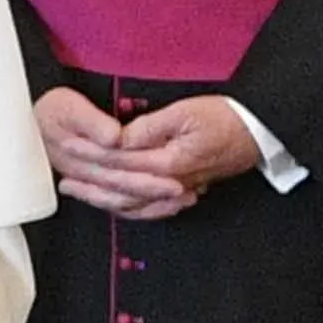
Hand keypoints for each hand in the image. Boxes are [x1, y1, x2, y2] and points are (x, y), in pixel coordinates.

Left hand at [39, 86, 264, 222]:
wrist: (258, 134)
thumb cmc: (226, 119)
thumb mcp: (187, 113)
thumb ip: (150, 127)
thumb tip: (119, 138)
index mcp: (168, 164)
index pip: (121, 162)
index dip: (92, 156)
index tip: (69, 149)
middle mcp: (170, 184)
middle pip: (121, 190)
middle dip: (90, 186)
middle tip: (63, 181)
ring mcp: (176, 192)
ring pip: (132, 205)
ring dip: (103, 200)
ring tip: (78, 193)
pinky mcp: (181, 192)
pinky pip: (149, 210)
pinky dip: (127, 209)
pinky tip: (113, 204)